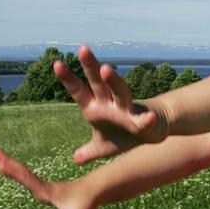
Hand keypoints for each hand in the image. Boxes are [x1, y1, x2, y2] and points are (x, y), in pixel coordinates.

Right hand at [0, 147, 95, 208]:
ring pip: (25, 174)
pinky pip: (28, 177)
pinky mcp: (45, 188)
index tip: (3, 164)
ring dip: (11, 165)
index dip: (17, 174)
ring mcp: (44, 186)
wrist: (95, 190)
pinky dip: (17, 172)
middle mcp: (44, 187)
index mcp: (48, 191)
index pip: (30, 181)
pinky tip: (9, 168)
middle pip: (24, 174)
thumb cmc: (86, 204)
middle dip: (10, 164)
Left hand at [60, 45, 167, 162]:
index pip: (79, 91)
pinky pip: (143, 121)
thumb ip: (89, 152)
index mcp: (95, 107)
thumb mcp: (103, 148)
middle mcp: (110, 103)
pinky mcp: (142, 121)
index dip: (68, 79)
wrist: (153, 131)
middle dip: (91, 66)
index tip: (56, 64)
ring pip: (120, 91)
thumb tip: (77, 159)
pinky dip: (146, 120)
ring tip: (105, 69)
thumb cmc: (125, 134)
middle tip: (82, 49)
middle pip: (98, 83)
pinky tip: (150, 119)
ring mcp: (127, 110)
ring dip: (113, 81)